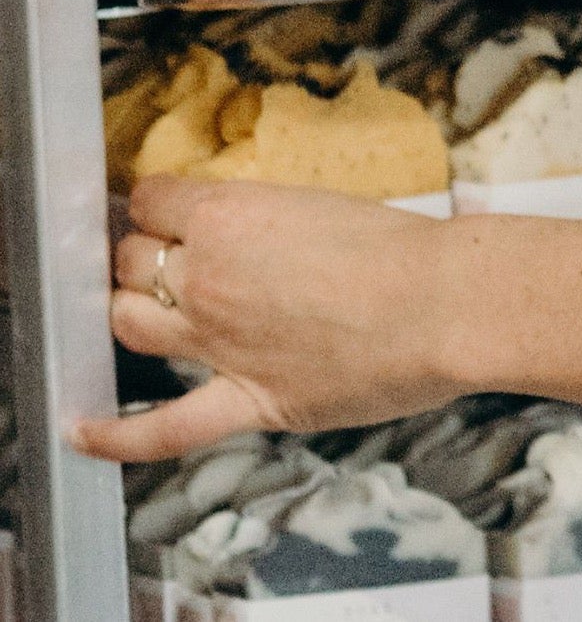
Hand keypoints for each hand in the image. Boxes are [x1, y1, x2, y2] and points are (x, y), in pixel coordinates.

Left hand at [81, 180, 470, 461]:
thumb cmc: (406, 247)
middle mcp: (207, 275)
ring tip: (136, 306)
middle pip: (132, 259)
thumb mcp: (327, 206)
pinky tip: (80, 431)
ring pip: (129, 323)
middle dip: (140, 251)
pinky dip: (113, 436)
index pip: (153, 199)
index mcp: (231, 214)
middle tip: (162, 252)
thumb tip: (251, 245)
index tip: (165, 206)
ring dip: (126, 309)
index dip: (155, 201)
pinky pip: (161, 427)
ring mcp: (216, 342)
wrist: (447, 300)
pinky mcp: (243, 398)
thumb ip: (271, 226)